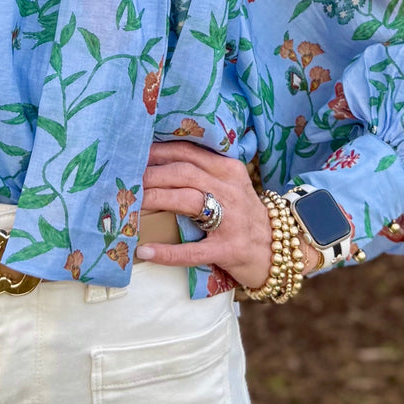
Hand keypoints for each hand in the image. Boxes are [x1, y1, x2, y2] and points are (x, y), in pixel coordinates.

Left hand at [137, 141, 318, 288]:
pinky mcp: (228, 249)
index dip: (157, 152)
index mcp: (228, 170)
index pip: (188, 153)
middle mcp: (230, 190)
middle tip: (124, 180)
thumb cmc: (244, 215)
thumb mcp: (230, 185)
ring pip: (187, 202)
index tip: (133, 154)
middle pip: (183, 173)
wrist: (280, 250)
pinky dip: (166, 252)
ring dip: (155, 200)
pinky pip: (193, 250)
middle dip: (150, 174)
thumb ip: (203, 172)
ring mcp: (231, 220)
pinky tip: (145, 252)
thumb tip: (156, 163)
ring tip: (129, 205)